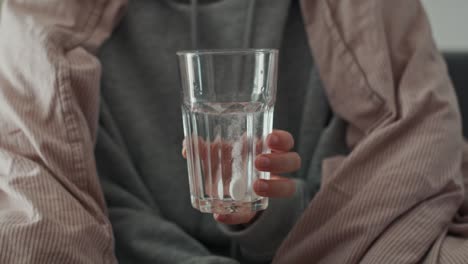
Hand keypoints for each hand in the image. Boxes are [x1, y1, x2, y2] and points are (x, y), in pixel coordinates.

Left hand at [182, 130, 300, 224]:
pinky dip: (235, 217)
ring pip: (289, 187)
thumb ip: (203, 148)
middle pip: (293, 161)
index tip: (269, 139)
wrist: (227, 187)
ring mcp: (271, 187)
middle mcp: (275, 168)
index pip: (286, 141)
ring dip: (274, 187)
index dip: (282, 140)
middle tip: (259, 161)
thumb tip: (186, 145)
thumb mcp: (218, 153)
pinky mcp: (257, 208)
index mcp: (268, 148)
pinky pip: (253, 214)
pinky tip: (220, 215)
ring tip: (256, 186)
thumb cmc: (228, 161)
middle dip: (279, 161)